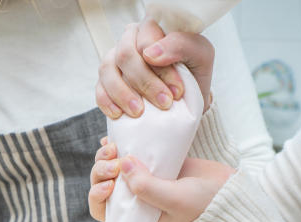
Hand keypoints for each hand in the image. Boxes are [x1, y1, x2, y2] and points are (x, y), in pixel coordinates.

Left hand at [89, 138, 234, 221]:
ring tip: (115, 146)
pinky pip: (128, 151)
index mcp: (137, 214)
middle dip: (101, 170)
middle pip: (103, 184)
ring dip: (107, 156)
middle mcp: (136, 197)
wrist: (227, 188)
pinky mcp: (153, 160)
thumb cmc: (202, 201)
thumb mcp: (174, 199)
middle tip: (114, 159)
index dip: (97, 197)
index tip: (108, 184)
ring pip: (113, 166)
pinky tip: (116, 136)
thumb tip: (121, 163)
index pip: (103, 211)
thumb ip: (147, 187)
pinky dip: (119, 143)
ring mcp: (144, 177)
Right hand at [96, 19, 214, 117]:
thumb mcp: (200, 55)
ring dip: (123, 93)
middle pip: (125, 55)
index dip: (162, 68)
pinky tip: (119, 114)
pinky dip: (107, 102)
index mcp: (151, 28)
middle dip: (145, 83)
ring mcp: (115, 59)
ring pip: (107, 70)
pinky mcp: (106, 81)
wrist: (186, 99)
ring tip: (139, 112)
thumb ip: (181, 45)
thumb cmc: (193, 72)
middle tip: (164, 103)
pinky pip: (99, 89)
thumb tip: (150, 54)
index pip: (147, 40)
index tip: (177, 91)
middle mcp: (129, 40)